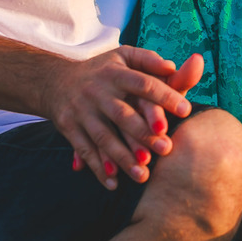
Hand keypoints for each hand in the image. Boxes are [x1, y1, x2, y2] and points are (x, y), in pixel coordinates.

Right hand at [44, 48, 201, 189]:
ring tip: (142, 175)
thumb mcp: (124, 57)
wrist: (55, 80)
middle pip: (122, 114)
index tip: (186, 111)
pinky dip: (98, 168)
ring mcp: (81, 111)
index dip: (164, 96)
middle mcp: (97, 91)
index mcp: (115, 73)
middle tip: (166, 150)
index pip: (143, 84)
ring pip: (103, 137)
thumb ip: (149, 60)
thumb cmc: (104, 71)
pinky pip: (84, 150)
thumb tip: (172, 67)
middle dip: (143, 134)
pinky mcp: (69, 127)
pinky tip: (113, 184)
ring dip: (122, 158)